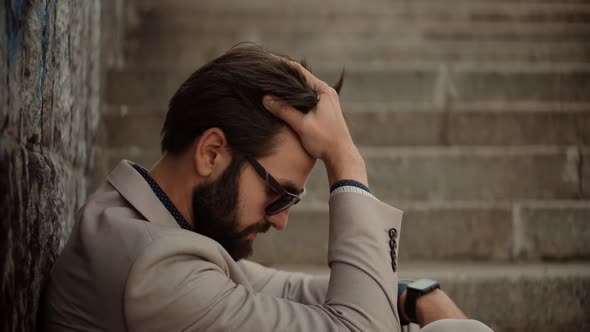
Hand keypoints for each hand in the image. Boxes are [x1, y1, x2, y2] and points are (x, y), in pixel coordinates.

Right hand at [262, 61, 366, 185]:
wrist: (341, 156)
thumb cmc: (324, 140)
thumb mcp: (301, 124)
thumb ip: (284, 110)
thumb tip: (265, 98)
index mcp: (323, 91)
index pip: (300, 72)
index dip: (284, 66)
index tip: (269, 62)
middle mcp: (326, 93)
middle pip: (301, 79)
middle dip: (284, 77)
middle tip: (266, 73)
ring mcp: (325, 102)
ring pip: (303, 90)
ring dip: (288, 88)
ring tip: (270, 85)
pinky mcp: (323, 111)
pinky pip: (305, 99)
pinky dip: (294, 98)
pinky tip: (282, 101)